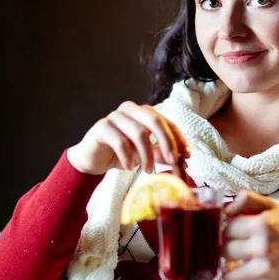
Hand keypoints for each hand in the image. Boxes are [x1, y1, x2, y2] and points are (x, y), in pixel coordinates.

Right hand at [67, 101, 188, 174]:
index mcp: (143, 113)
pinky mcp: (102, 127)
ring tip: (147, 170)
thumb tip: (181, 160)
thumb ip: (161, 153)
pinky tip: (129, 167)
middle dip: (166, 142)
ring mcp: (115, 116)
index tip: (186, 155)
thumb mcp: (144, 155)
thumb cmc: (120, 154)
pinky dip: (128, 156)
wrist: (91, 160)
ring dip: (146, 155)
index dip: (178, 138)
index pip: (166, 122)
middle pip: (154, 121)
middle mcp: (130, 109)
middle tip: (172, 161)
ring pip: (139, 132)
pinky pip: (120, 141)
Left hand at [222, 190, 278, 279]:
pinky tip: (245, 270)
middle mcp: (261, 248)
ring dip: (229, 266)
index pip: (228, 229)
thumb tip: (225, 210)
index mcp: (261, 225)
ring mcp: (262, 270)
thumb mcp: (270, 206)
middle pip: (225, 250)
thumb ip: (247, 199)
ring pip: (227, 273)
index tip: (235, 230)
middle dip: (228, 246)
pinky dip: (238, 278)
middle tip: (237, 244)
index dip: (229, 229)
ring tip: (236, 260)